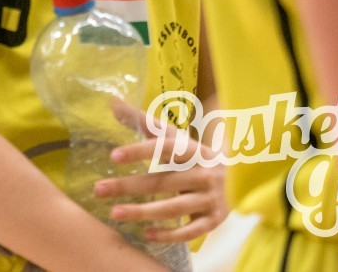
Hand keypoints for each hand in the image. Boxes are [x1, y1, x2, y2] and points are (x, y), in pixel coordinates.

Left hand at [98, 106, 227, 244]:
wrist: (239, 177)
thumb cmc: (194, 155)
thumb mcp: (174, 137)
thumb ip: (144, 122)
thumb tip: (113, 103)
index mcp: (192, 150)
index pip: (165, 147)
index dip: (140, 151)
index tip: (113, 156)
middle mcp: (202, 174)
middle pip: (162, 181)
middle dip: (128, 186)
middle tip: (99, 189)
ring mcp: (209, 199)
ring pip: (174, 208)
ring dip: (143, 212)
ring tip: (115, 213)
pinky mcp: (214, 220)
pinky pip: (191, 231)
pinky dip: (170, 234)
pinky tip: (147, 234)